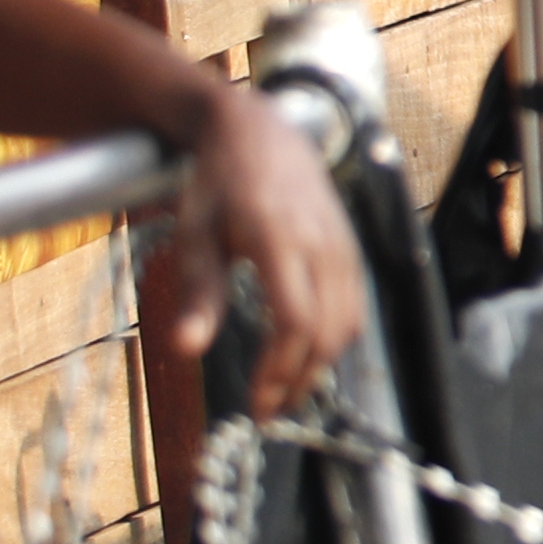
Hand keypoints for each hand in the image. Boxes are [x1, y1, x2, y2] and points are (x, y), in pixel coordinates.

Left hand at [150, 82, 366, 420]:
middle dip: (299, 380)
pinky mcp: (351, 245)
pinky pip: (355, 303)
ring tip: (286, 389)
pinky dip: (336, 337)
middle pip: (327, 332)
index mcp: (279, 240)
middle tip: (268, 412)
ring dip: (320, 365)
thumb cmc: (216, 185)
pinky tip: (307, 352)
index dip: (279, 372)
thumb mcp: (193, 235)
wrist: (260, 131)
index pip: (294, 321)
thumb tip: (187, 351)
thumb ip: (198, 293)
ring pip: (348, 323)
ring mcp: (343, 243)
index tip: (256, 407)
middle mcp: (322, 243)